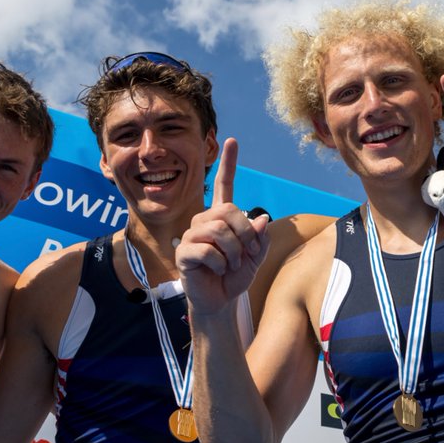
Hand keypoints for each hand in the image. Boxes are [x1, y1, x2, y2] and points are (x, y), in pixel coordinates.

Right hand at [176, 138, 270, 314]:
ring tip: (231, 265)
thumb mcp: (255, 257)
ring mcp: (191, 235)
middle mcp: (204, 221)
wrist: (219, 301)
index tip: (232, 141)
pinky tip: (217, 271)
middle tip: (247, 253)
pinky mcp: (183, 252)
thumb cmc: (234, 276)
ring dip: (233, 252)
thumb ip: (260, 239)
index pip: (223, 185)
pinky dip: (219, 264)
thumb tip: (260, 219)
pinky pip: (205, 250)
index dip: (228, 164)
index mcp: (222, 218)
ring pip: (218, 230)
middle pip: (228, 210)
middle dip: (245, 234)